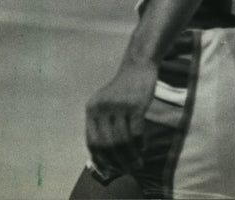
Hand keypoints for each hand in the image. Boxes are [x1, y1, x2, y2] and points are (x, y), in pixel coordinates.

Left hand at [86, 59, 157, 177]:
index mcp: (92, 109)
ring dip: (131, 156)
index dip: (101, 159)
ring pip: (123, 141)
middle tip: (128, 169)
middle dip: (118, 161)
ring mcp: (119, 106)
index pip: (93, 142)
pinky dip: (139, 144)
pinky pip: (136, 132)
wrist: (138, 65)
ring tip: (137, 163)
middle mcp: (102, 107)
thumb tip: (102, 158)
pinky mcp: (136, 104)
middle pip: (108, 144)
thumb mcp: (105, 103)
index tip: (110, 169)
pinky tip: (142, 148)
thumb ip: (101, 125)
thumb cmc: (123, 89)